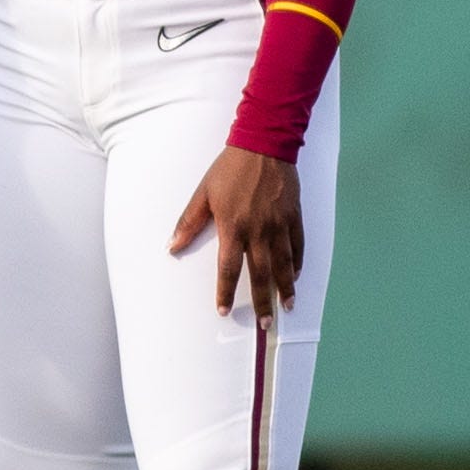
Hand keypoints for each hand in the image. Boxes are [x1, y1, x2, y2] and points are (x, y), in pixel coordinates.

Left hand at [170, 146, 303, 316]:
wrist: (263, 144)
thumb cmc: (230, 168)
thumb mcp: (203, 193)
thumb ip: (189, 222)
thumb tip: (171, 246)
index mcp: (233, 227)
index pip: (228, 268)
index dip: (225, 292)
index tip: (223, 311)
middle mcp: (258, 231)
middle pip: (261, 275)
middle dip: (262, 302)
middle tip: (264, 325)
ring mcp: (279, 225)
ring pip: (284, 265)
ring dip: (285, 288)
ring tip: (287, 307)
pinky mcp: (293, 216)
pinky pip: (297, 246)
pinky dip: (297, 263)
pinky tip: (295, 276)